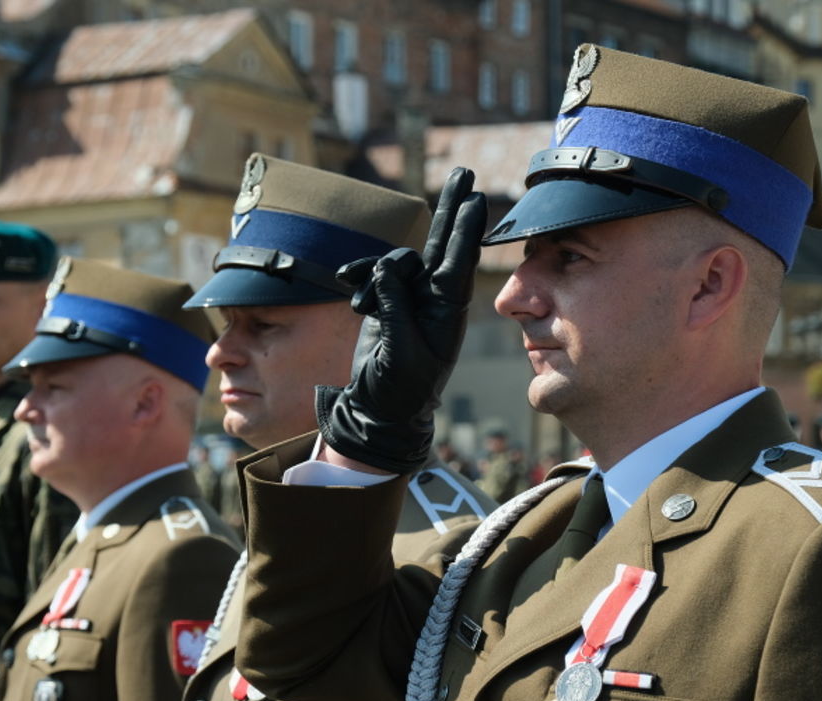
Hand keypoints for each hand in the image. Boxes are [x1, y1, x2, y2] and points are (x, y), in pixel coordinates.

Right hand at [315, 169, 486, 473]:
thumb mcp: (400, 351)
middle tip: (463, 172)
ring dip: (373, 276)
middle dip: (450, 208)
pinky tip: (347, 287)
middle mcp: (434, 299)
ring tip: (360, 306)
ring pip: (395, 262)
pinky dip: (360, 278)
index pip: (458, 263)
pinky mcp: (387, 300)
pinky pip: (373, 274)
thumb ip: (396, 306)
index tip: (474, 200)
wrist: (379, 409)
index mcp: (448, 313)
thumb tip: (388, 266)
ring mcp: (411, 297)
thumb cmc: (399, 389)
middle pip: (443, 244)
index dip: (464, 230)